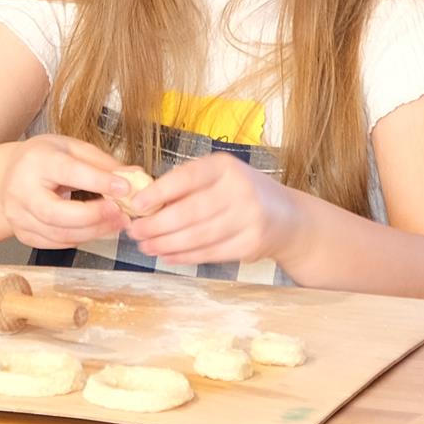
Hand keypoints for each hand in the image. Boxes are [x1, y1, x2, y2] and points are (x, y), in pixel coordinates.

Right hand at [0, 135, 139, 250]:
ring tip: (116, 223)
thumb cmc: (44, 158)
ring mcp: (18, 216)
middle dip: (94, 217)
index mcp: (36, 161)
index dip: (98, 181)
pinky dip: (80, 239)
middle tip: (121, 214)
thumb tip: (135, 176)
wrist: (8, 175)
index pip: (69, 172)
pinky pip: (56, 243)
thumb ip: (102, 163)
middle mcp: (21, 190)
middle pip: (57, 213)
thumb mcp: (71, 148)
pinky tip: (97, 230)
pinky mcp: (23, 234)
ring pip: (59, 234)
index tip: (125, 188)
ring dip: (93, 232)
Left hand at [121, 154, 302, 270]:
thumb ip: (187, 186)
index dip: (159, 192)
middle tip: (135, 232)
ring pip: (198, 236)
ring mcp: (248, 218)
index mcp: (225, 167)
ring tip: (147, 246)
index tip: (138, 204)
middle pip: (190, 212)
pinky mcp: (251, 244)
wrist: (287, 217)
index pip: (187, 178)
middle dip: (157, 225)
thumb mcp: (220, 177)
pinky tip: (168, 255)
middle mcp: (240, 189)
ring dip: (167, 244)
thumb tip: (144, 203)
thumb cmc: (242, 193)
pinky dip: (185, 256)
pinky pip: (210, 253)